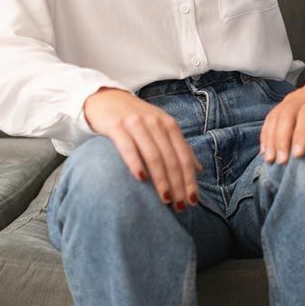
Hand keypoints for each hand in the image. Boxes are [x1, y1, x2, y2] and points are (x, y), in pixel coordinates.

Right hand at [83, 87, 202, 210]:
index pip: (184, 156)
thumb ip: (178, 147)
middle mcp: (156, 123)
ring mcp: (136, 124)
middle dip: (178, 184)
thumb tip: (198, 169)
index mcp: (169, 125)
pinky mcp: (116, 126)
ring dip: (161, 179)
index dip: (190, 179)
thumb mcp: (161, 128)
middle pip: (171, 158)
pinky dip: (136, 163)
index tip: (193, 200)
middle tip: (180, 206)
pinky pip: (128, 147)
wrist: (106, 99)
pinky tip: (140, 179)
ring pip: (153, 155)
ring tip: (165, 199)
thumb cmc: (136, 119)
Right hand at [259, 78, 304, 163]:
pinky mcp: (289, 102)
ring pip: (277, 114)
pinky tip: (266, 150)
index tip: (299, 155)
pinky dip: (267, 132)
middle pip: (288, 113)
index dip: (302, 133)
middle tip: (282, 161)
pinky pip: (273, 115)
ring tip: (271, 159)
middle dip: (282, 138)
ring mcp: (296, 96)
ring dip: (271, 137)